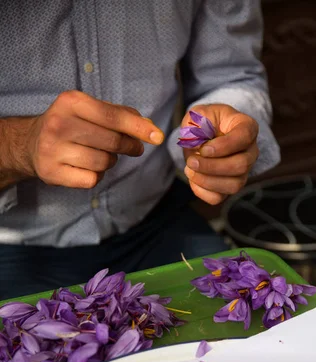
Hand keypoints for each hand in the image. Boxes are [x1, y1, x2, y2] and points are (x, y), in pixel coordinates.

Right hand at [21, 91, 163, 188]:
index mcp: (70, 102)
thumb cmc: (70, 124)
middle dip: (129, 147)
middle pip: (112, 142)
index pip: (113, 117)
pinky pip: (92, 179)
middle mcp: (59, 124)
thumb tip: (150, 128)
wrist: (30, 144)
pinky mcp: (52, 173)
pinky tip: (86, 167)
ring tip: (99, 154)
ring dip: (110, 161)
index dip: (138, 128)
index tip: (157, 137)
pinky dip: (97, 176)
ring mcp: (53, 150)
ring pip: (103, 163)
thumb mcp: (89, 110)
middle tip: (134, 148)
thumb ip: (120, 115)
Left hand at [182, 104, 258, 204]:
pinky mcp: (230, 186)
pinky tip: (193, 178)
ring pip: (234, 185)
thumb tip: (195, 143)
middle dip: (212, 167)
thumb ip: (196, 123)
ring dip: (207, 181)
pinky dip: (203, 192)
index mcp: (247, 127)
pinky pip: (220, 197)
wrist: (204, 134)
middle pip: (241, 165)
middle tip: (191, 161)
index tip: (204, 149)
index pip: (244, 137)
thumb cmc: (205, 121)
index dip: (223, 146)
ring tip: (189, 170)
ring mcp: (243, 171)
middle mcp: (251, 151)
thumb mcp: (199, 114)